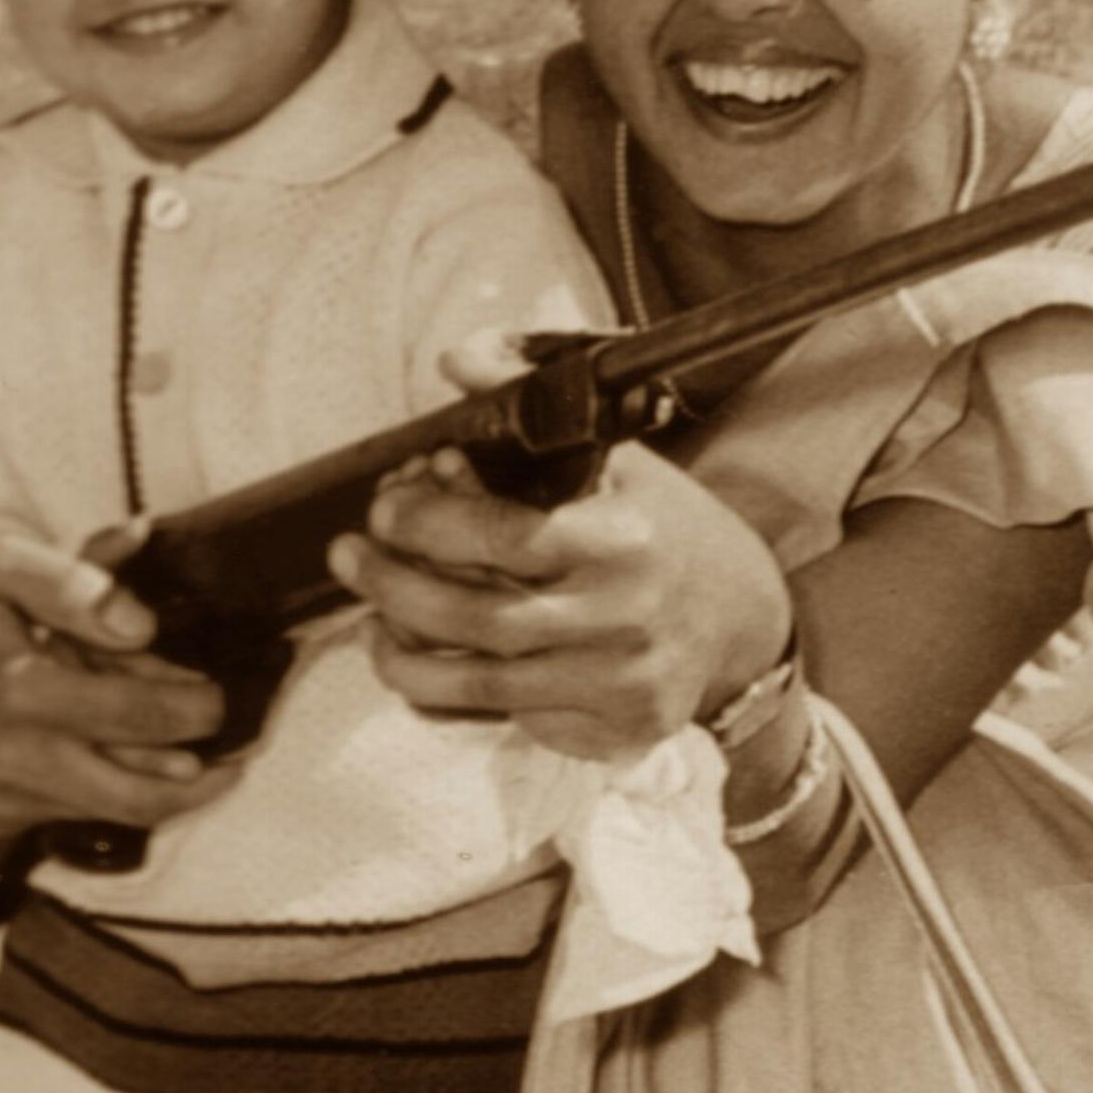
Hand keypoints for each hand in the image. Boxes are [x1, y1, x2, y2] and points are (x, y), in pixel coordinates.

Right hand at [0, 535, 235, 838]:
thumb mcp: (2, 564)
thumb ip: (75, 583)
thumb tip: (142, 623)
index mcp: (18, 690)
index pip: (141, 718)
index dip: (197, 709)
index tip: (220, 695)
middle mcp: (9, 757)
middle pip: (141, 796)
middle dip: (203, 779)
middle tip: (236, 754)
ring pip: (113, 809)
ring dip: (159, 783)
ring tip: (191, 751)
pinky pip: (74, 812)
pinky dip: (107, 785)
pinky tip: (114, 750)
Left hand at [330, 441, 792, 762]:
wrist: (744, 620)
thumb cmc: (663, 528)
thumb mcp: (616, 455)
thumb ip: (532, 401)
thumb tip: (456, 358)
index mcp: (625, 540)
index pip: (503, 537)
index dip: (426, 523)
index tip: (386, 506)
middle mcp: (625, 620)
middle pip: (475, 618)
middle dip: (392, 586)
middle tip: (348, 557)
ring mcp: (620, 686)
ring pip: (479, 688)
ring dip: (404, 655)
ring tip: (372, 622)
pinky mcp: (614, 734)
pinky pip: (510, 723)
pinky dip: (455, 697)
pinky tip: (432, 663)